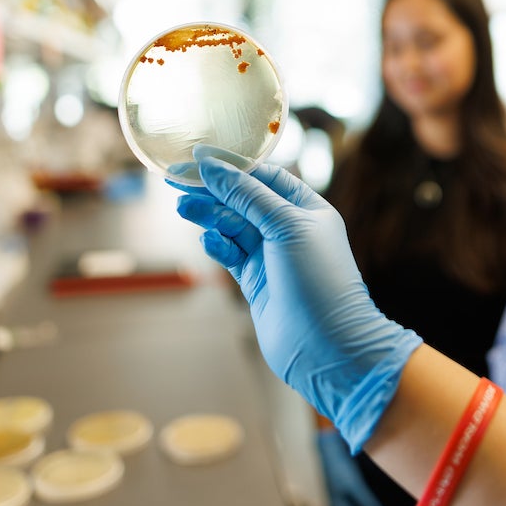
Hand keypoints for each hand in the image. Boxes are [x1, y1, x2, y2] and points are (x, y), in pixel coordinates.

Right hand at [175, 154, 420, 451]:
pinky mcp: (256, 282)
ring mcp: (272, 257)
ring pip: (233, 227)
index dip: (232, 166)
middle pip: (243, 200)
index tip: (198, 157)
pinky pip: (230, 254)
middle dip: (213, 191)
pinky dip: (217, 245)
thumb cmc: (318, 281)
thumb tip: (212, 165)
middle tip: (177, 184)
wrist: (327, 348)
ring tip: (184, 209)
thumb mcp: (285, 226)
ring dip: (209, 216)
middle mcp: (290, 229)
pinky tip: (208, 241)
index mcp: (307, 208)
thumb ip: (247, 195)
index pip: (265, 176)